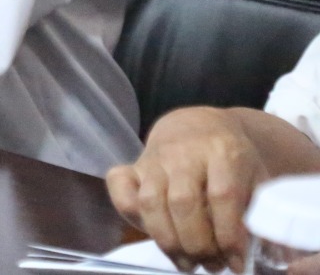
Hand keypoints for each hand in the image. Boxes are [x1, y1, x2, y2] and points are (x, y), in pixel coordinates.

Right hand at [106, 107, 266, 272]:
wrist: (197, 126)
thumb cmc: (231, 160)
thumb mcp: (256, 177)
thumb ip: (260, 212)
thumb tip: (266, 253)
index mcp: (223, 151)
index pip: (222, 196)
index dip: (227, 235)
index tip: (235, 263)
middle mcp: (184, 152)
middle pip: (183, 202)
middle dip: (197, 244)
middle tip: (211, 265)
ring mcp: (154, 157)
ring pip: (150, 202)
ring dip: (168, 240)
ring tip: (187, 262)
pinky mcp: (133, 164)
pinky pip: (120, 188)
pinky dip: (131, 215)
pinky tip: (153, 233)